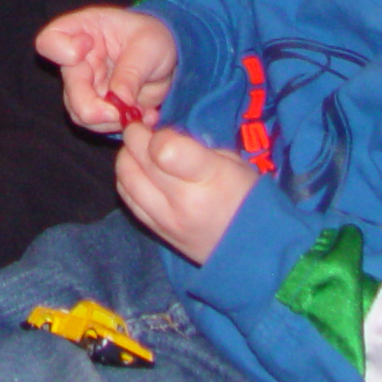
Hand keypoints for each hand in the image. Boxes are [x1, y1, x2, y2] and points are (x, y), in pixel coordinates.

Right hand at [37, 6, 178, 131]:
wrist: (168, 57)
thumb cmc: (153, 38)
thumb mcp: (149, 46)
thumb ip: (131, 72)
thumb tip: (118, 100)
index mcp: (82, 31)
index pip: (50, 41)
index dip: (63, 51)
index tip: (88, 47)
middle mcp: (77, 61)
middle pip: (69, 90)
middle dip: (93, 108)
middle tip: (119, 112)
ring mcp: (85, 86)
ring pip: (80, 113)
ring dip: (111, 120)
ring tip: (140, 110)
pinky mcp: (98, 106)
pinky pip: (98, 125)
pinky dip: (121, 125)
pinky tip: (144, 115)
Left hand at [114, 121, 257, 265]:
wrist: (257, 250)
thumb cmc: (249, 197)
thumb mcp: (233, 162)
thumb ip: (194, 147)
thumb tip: (160, 135)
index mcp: (209, 179)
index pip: (162, 149)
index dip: (157, 133)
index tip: (165, 130)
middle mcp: (182, 202)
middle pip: (136, 160)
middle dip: (134, 136)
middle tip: (145, 130)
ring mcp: (166, 220)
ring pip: (124, 180)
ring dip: (127, 157)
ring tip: (140, 151)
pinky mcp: (157, 232)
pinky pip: (128, 200)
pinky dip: (127, 180)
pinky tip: (140, 173)